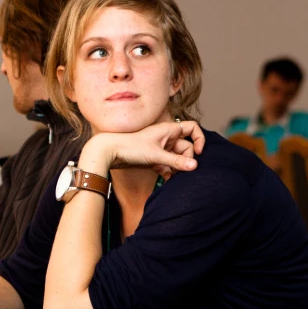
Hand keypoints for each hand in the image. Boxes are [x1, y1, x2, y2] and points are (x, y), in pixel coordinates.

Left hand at [86, 120, 204, 179]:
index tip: (199, 152)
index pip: (192, 128)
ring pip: (176, 158)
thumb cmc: (130, 147)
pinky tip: (166, 180)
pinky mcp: (153, 159)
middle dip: (186, 160)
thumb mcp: (156, 155)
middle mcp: (166, 137)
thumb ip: (176, 161)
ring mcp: (159, 148)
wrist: (108, 152)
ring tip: (175, 177)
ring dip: (177, 168)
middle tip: (181, 170)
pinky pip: (167, 165)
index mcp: (169, 130)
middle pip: (186, 147)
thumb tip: (195, 166)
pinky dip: (168, 172)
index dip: (199, 139)